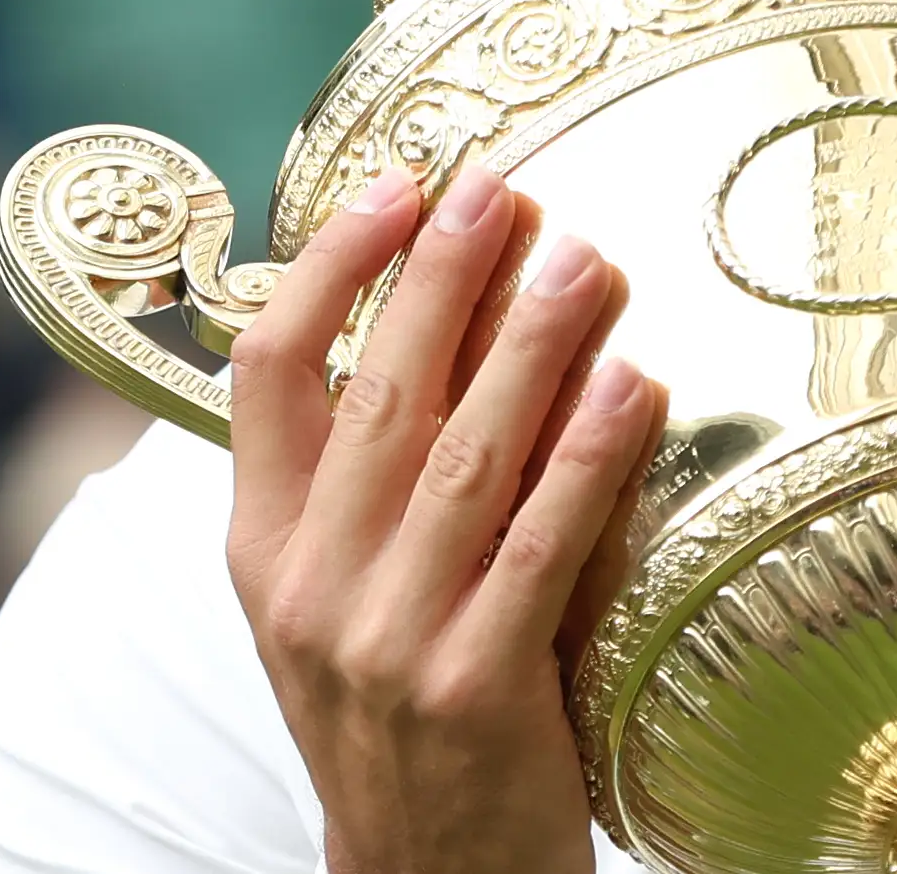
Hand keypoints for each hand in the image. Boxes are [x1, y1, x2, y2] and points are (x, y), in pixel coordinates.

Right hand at [225, 163, 667, 873]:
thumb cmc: (393, 710)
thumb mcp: (333, 595)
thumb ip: (357, 475)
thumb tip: (433, 311)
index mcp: (262, 547)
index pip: (267, 373)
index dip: (329, 266)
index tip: (396, 185)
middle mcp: (310, 585)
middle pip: (378, 392)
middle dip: (442, 277)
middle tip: (501, 187)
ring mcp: (388, 639)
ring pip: (465, 457)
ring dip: (531, 346)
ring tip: (586, 259)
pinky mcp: (477, 687)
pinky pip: (541, 546)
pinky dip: (588, 457)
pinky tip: (634, 385)